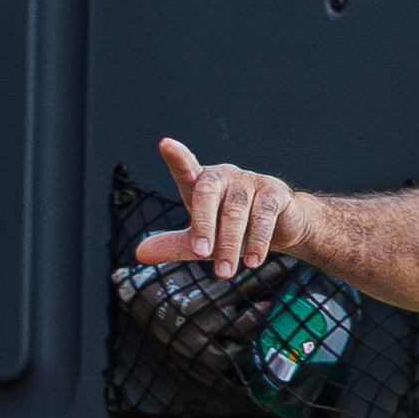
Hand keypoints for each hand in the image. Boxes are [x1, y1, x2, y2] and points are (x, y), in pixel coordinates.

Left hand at [134, 135, 305, 278]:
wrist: (279, 229)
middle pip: (207, 194)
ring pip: (235, 212)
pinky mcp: (274, 192)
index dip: (177, 157)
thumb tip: (139, 253)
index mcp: (201, 183)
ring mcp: (249, 181)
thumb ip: (172, 244)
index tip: (165, 145)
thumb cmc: (230, 229)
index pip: (185, 168)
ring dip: (230, 245)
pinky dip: (257, 241)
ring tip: (225, 272)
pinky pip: (263, 216)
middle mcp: (224, 176)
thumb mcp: (199, 240)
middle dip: (203, 226)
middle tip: (202, 254)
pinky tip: (252, 261)